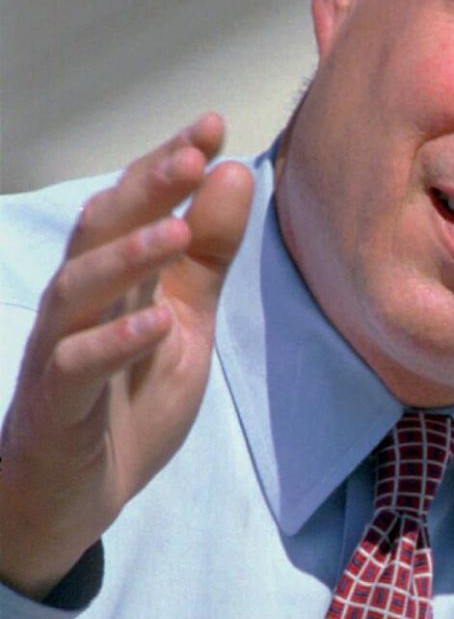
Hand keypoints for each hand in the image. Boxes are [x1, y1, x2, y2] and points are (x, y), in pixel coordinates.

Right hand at [0, 115, 252, 598]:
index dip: (169, 163)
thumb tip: (231, 174)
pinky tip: (157, 325)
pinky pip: (78, 365)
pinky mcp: (58, 404)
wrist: (72, 494)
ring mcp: (61, 350)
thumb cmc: (122, 400)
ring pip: (80, 288)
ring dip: (127, 256)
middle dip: (145, 188)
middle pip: (100, 229)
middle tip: (192, 153)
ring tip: (175, 230)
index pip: (136, 205)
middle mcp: (80, 303)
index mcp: (113, 279)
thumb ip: (205, 257)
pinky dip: (116, 342)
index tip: (213, 124)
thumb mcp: (183, 323)